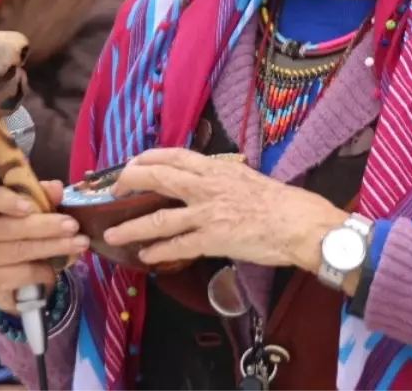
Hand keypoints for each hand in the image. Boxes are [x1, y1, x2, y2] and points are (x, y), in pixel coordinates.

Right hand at [0, 180, 89, 314]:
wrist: (7, 268)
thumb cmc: (17, 226)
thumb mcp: (30, 206)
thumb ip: (41, 195)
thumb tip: (56, 189)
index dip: (4, 200)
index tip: (31, 206)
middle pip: (7, 228)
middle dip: (45, 226)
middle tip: (73, 225)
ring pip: (16, 252)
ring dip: (52, 248)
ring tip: (79, 245)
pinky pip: (17, 277)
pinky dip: (41, 272)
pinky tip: (55, 270)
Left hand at [104, 148, 345, 268]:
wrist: (299, 223)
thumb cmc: (278, 202)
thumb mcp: (245, 177)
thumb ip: (220, 178)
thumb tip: (201, 179)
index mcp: (216, 169)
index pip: (173, 155)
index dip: (147, 158)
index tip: (131, 164)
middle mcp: (207, 187)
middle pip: (158, 177)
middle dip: (129, 182)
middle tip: (112, 191)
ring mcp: (208, 214)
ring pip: (160, 217)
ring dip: (132, 226)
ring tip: (112, 234)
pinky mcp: (214, 239)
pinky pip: (178, 246)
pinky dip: (159, 251)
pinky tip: (146, 256)